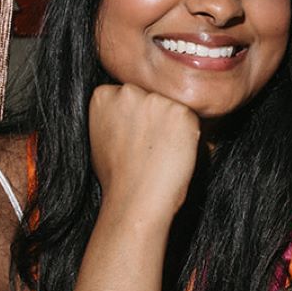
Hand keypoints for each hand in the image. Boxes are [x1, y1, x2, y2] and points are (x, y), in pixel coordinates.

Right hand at [88, 83, 200, 220]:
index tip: (134, 138)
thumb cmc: (117, 176)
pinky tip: (174, 152)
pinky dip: (188, 134)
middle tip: (149, 147)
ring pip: (171, 105)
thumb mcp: (102, 136)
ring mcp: (154, 99)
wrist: (135, 199)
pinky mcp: (180, 111)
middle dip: (154, 116)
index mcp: (103, 95)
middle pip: (151, 95)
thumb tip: (130, 110)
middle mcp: (127, 91)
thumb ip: (114, 115)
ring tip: (160, 152)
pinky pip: (190, 118)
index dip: (136, 118)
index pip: (130, 95)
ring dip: (172, 123)